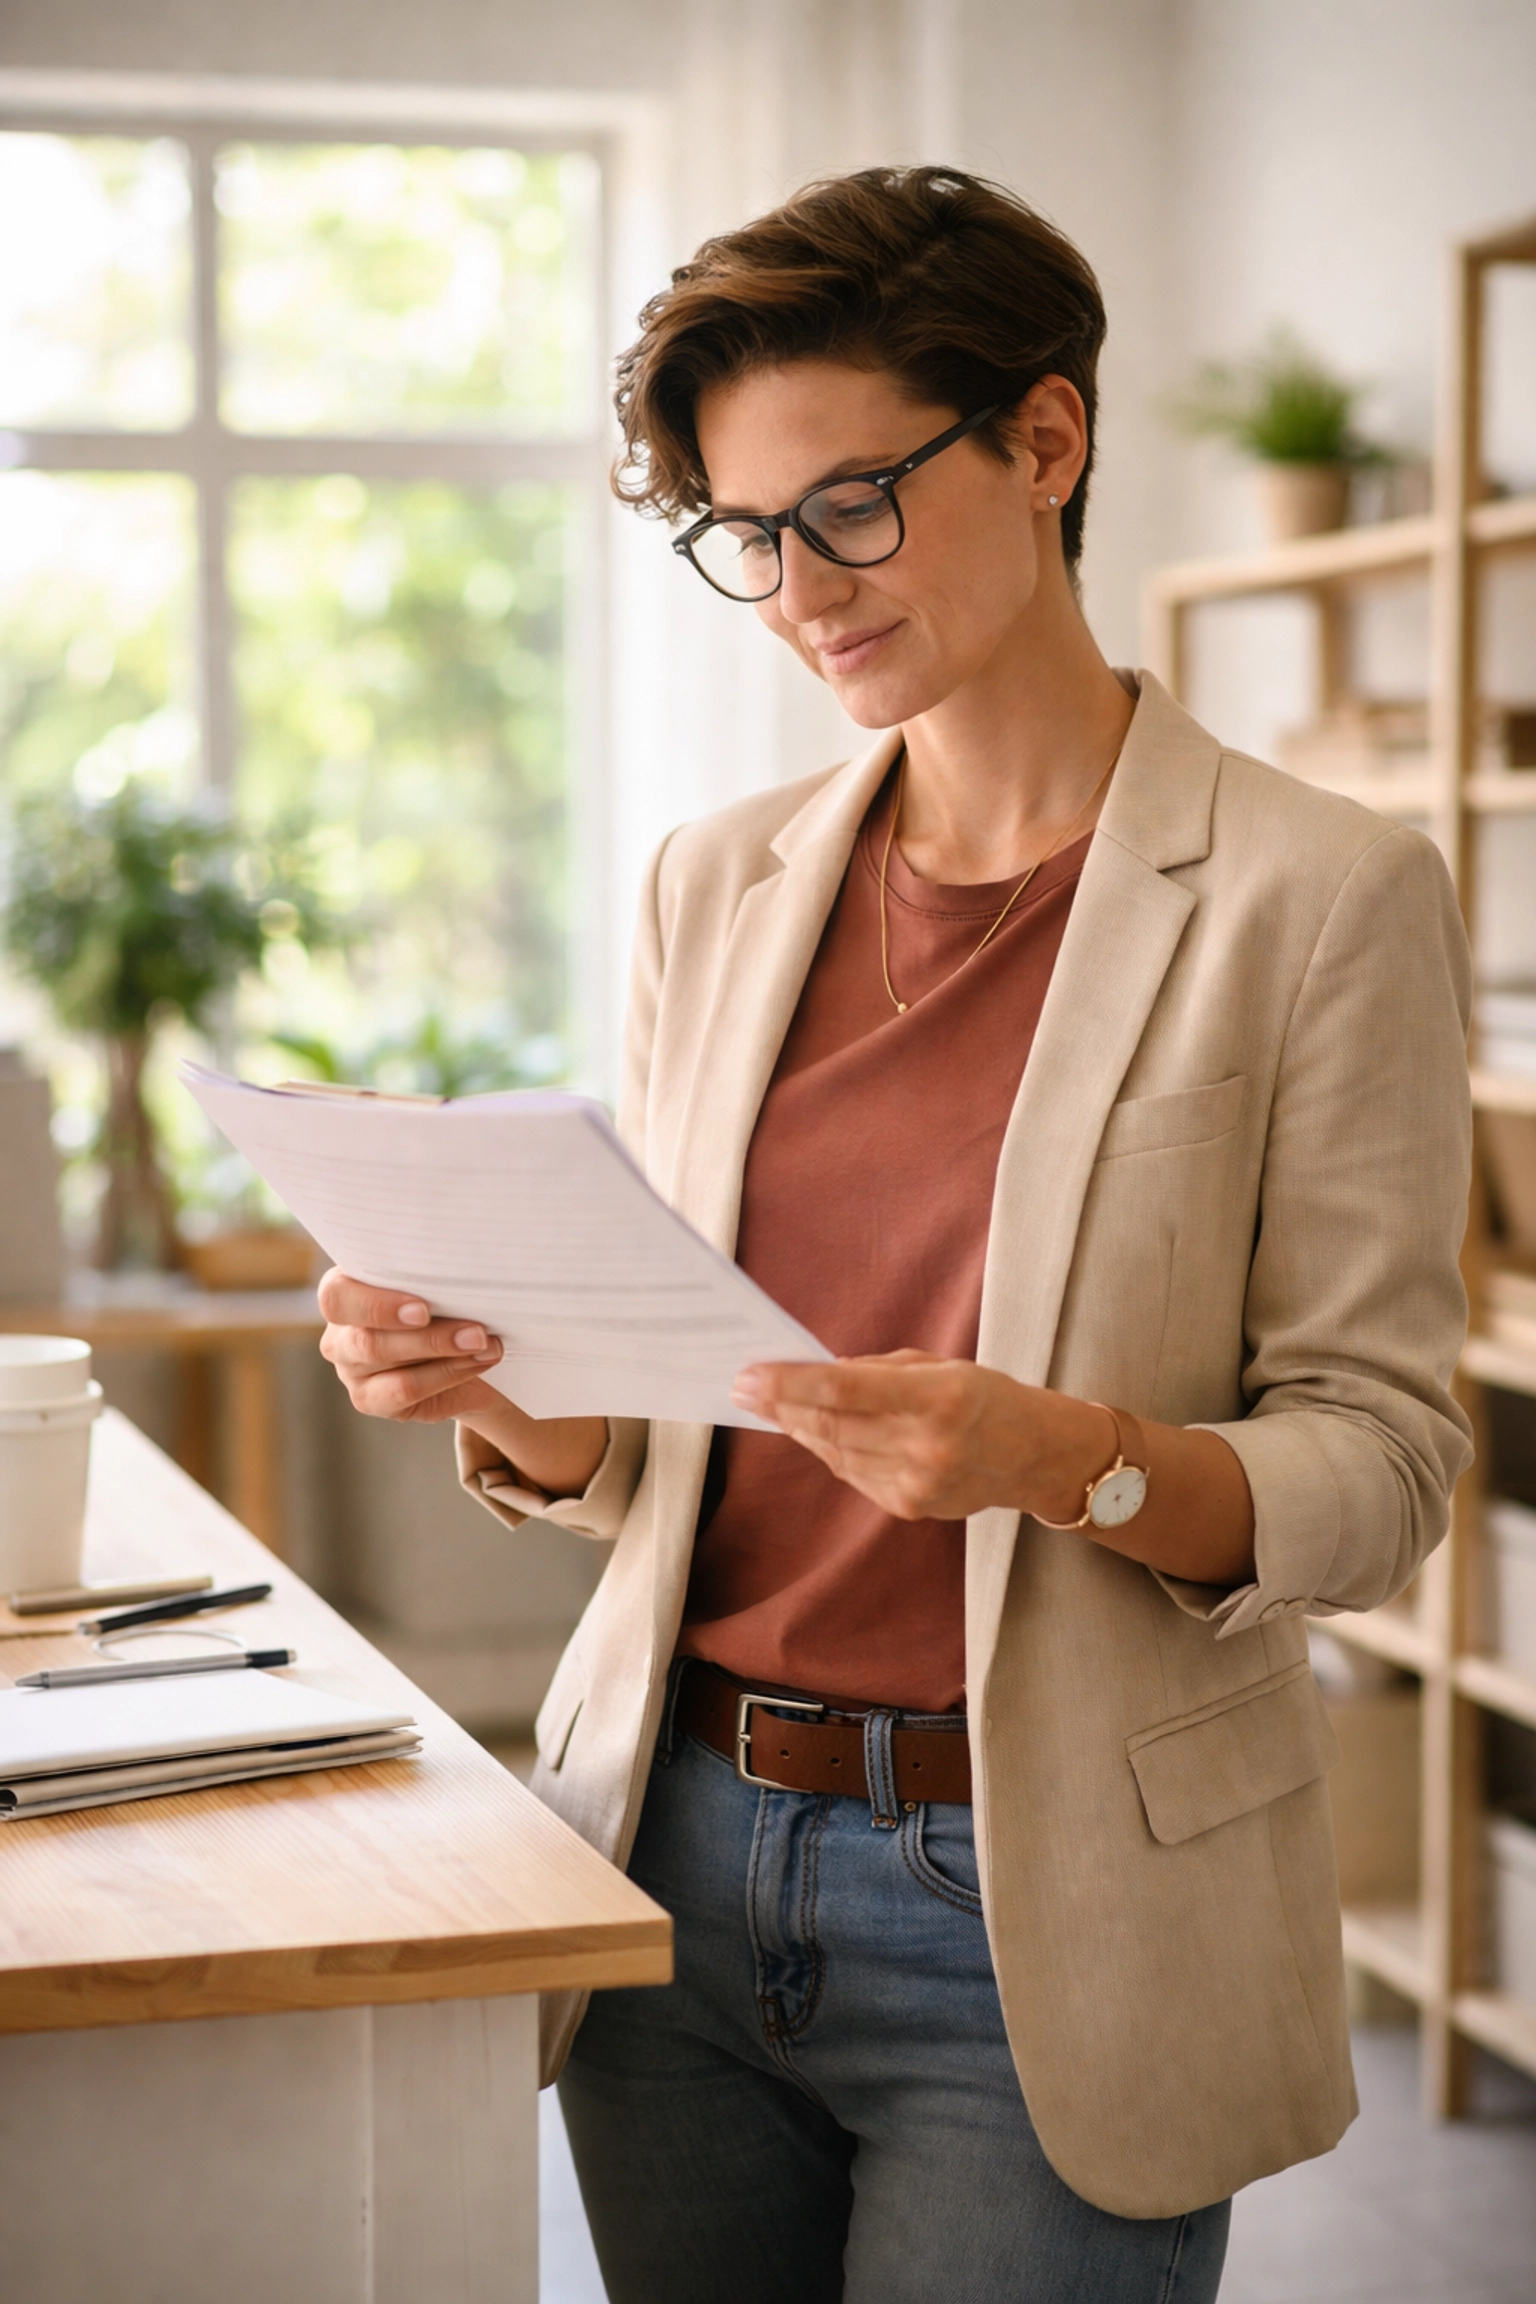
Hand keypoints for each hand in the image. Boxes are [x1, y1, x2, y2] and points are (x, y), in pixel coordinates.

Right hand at [318, 1269, 506, 1426]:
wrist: (464, 1350)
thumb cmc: (444, 1305)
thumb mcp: (435, 1285)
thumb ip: (432, 1278)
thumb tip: (463, 1270)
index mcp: (344, 1291)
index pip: (337, 1296)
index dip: (377, 1305)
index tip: (423, 1309)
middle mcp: (340, 1333)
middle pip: (366, 1339)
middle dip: (428, 1336)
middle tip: (476, 1331)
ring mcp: (350, 1370)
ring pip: (388, 1365)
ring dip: (445, 1353)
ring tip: (485, 1344)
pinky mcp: (369, 1399)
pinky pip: (404, 1390)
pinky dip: (447, 1375)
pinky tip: (477, 1362)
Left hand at [731, 1350, 1104, 1523]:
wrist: (1035, 1456)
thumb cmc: (986, 1397)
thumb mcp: (940, 1366)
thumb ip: (876, 1372)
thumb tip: (812, 1376)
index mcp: (939, 1397)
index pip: (845, 1392)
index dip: (791, 1384)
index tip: (750, 1375)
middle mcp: (928, 1446)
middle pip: (831, 1425)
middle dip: (780, 1405)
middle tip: (743, 1387)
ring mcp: (917, 1484)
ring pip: (834, 1452)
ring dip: (798, 1426)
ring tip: (772, 1403)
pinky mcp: (908, 1507)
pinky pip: (851, 1473)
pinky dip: (829, 1448)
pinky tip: (814, 1429)